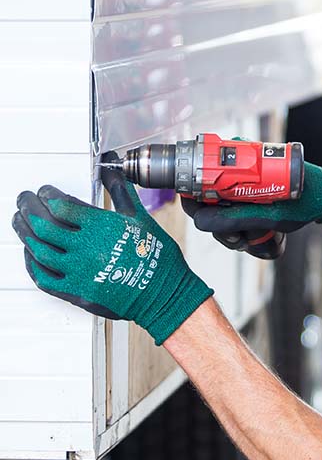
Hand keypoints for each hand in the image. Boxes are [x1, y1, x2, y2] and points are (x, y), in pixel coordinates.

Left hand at [11, 166, 212, 344]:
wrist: (163, 292)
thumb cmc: (155, 256)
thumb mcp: (139, 216)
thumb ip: (119, 189)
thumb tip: (109, 166)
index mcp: (100, 227)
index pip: (60, 205)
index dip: (47, 194)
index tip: (45, 191)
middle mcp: (85, 248)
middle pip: (43, 224)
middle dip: (28, 208)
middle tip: (24, 200)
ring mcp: (77, 272)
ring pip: (38, 249)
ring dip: (25, 233)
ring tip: (20, 222)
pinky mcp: (75, 291)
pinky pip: (43, 277)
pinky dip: (32, 263)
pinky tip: (30, 254)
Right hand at [181, 161, 321, 243]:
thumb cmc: (305, 200)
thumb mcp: (269, 214)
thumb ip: (235, 219)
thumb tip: (201, 220)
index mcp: (241, 161)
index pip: (200, 173)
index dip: (194, 196)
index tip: (200, 214)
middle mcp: (240, 170)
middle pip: (208, 197)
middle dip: (217, 222)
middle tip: (235, 238)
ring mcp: (245, 185)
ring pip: (221, 209)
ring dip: (229, 229)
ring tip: (248, 239)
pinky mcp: (252, 197)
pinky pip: (234, 213)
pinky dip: (239, 227)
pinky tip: (252, 236)